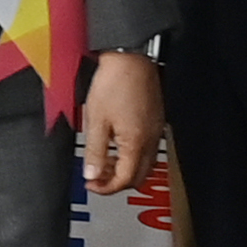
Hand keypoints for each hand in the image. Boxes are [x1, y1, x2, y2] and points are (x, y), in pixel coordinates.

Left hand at [80, 49, 163, 195]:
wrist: (131, 58)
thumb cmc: (115, 83)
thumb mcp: (96, 120)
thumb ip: (95, 151)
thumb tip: (92, 175)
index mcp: (136, 143)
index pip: (125, 180)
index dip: (106, 188)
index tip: (91, 185)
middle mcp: (151, 139)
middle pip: (139, 176)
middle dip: (117, 182)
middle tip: (97, 177)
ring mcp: (156, 130)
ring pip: (144, 163)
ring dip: (125, 168)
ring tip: (104, 161)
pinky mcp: (156, 120)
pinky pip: (147, 147)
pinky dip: (132, 154)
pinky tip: (117, 144)